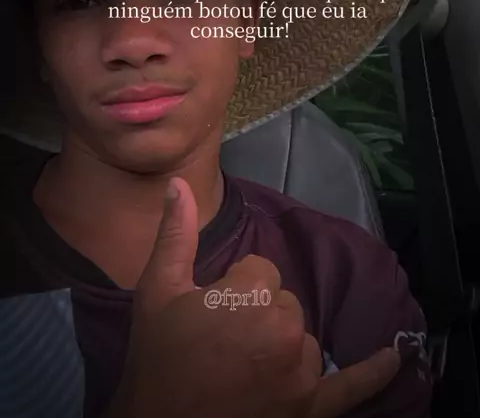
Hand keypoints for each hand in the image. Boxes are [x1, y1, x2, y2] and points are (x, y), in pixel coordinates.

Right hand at [105, 178, 399, 417]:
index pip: (259, 269)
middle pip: (283, 301)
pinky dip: (374, 372)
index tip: (208, 312)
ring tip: (240, 367)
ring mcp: (302, 375)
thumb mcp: (157, 291)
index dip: (231, 289)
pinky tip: (396, 355)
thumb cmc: (158, 360)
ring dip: (279, 344)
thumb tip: (181, 183)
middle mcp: (285, 333)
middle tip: (219, 343)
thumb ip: (175, 234)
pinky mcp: (311, 410)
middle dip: (256, 315)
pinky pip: (351, 387)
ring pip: (301, 337)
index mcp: (252, 298)